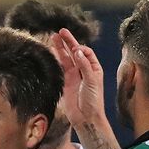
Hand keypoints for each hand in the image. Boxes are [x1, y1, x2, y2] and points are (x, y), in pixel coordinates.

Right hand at [51, 29, 117, 148]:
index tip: (74, 49)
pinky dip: (58, 58)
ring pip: (67, 58)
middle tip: (61, 31)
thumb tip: (77, 51)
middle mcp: (85, 69)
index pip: (86, 52)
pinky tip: (53, 51)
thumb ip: (84, 66)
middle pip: (75, 52)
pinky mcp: (67, 81)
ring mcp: (75, 75)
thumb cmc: (93, 100)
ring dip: (61, 48)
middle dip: (68, 42)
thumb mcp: (92, 81)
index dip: (80, 48)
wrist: (86, 117)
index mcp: (94, 68)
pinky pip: (62, 67)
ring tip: (54, 37)